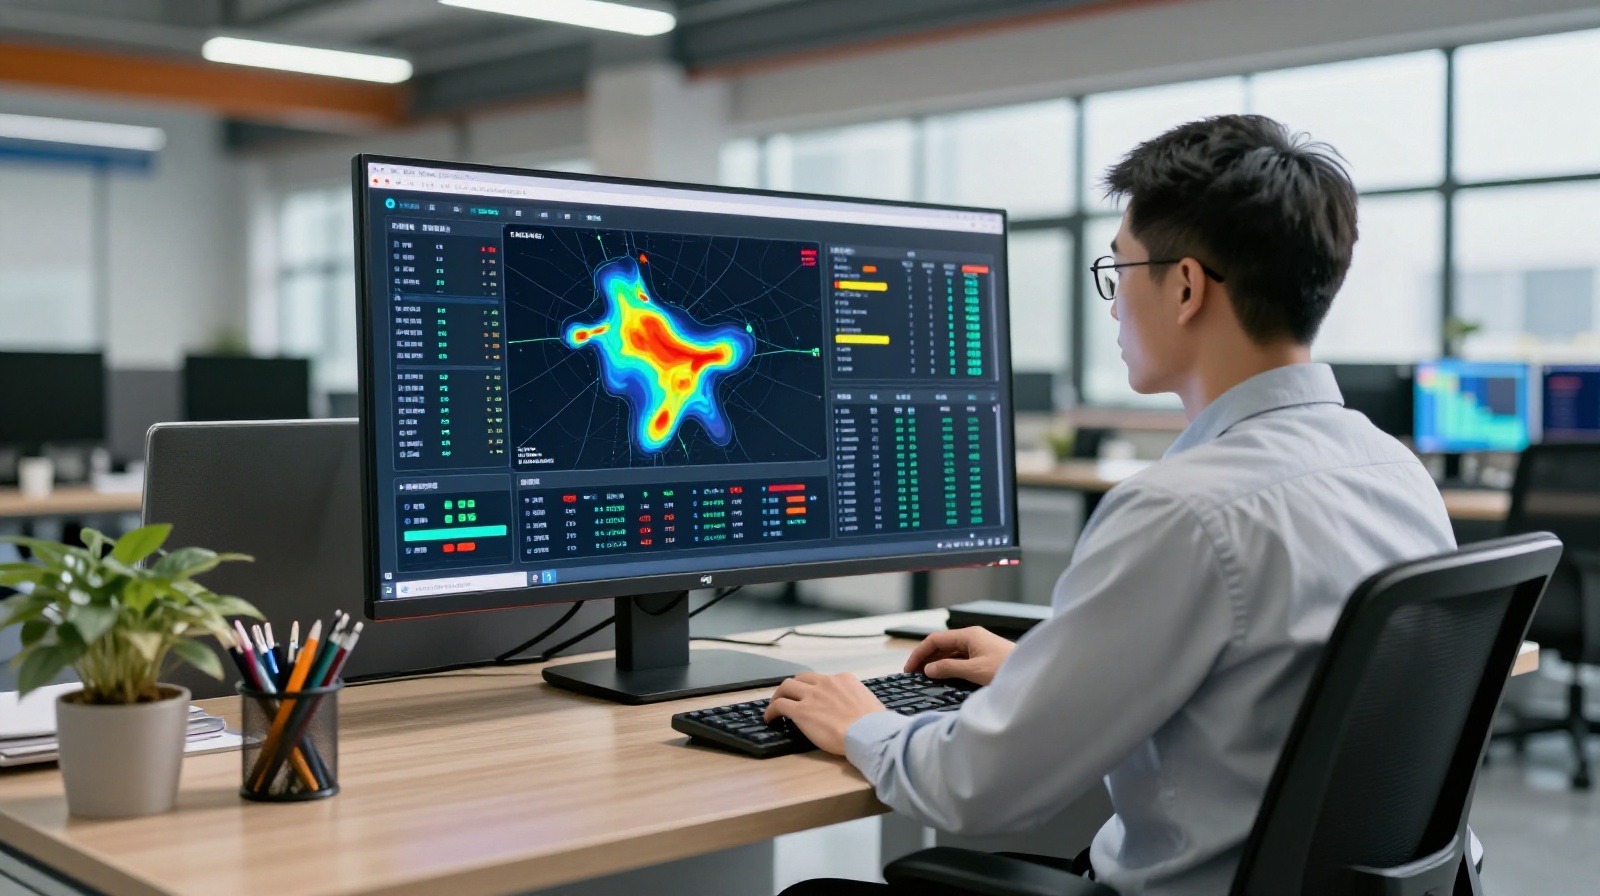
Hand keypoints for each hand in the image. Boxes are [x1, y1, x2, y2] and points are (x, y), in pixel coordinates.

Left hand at [764, 672, 887, 754]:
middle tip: (790, 698)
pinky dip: (771, 710)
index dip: (816, 688)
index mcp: (845, 679)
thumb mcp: (871, 702)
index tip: (814, 697)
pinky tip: (770, 719)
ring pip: (786, 687)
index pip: (825, 679)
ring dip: (779, 695)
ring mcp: (812, 695)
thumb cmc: (876, 725)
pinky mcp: (801, 711)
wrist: (869, 734)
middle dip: (794, 687)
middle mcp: (826, 682)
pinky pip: (779, 705)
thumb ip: (858, 700)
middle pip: (802, 678)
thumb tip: (857, 710)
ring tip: (775, 706)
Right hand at [903, 627, 1014, 686]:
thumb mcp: (974, 671)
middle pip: (941, 645)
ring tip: (924, 678)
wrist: (1033, 673)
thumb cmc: (1007, 670)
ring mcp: (979, 647)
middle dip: (926, 658)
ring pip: (950, 653)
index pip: (935, 640)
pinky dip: (948, 667)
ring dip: (937, 663)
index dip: (919, 653)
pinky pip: (960, 659)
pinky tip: (943, 677)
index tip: (909, 669)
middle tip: (913, 675)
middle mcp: (972, 638)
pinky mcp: (984, 657)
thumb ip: (949, 668)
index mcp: (969, 635)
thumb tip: (929, 669)